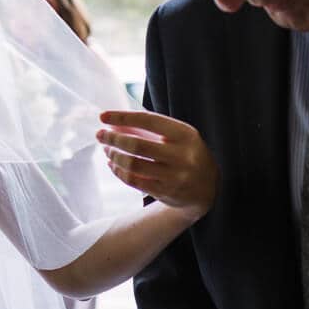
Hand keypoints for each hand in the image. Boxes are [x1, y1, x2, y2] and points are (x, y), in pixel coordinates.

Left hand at [97, 110, 217, 221]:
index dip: (123, 117)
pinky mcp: (166, 192)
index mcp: (185, 134)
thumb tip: (113, 123)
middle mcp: (182, 155)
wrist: (208, 188)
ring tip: (107, 149)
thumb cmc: (184, 154)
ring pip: (133, 165)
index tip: (103, 116)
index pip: (149, 121)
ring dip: (114, 155)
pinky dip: (118, 171)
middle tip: (100, 135)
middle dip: (114, 139)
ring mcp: (175, 176)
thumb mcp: (176, 137)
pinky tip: (113, 164)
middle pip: (137, 145)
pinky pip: (134, 181)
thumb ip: (149, 129)